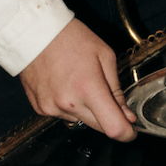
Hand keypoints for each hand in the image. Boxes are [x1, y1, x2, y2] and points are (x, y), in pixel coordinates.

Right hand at [20, 17, 136, 140]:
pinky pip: (63, 114)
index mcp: (88, 88)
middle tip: (105, 95)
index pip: (113, 128)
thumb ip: (117, 90)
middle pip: (98, 127)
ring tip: (78, 82)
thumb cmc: (70, 38)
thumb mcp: (105, 56)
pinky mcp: (40, 108)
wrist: (34, 31)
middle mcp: (68, 102)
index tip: (131, 129)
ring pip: (80, 120)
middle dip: (108, 117)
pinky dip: (68, 105)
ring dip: (86, 109)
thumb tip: (127, 115)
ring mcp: (51, 107)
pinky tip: (64, 85)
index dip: (127, 133)